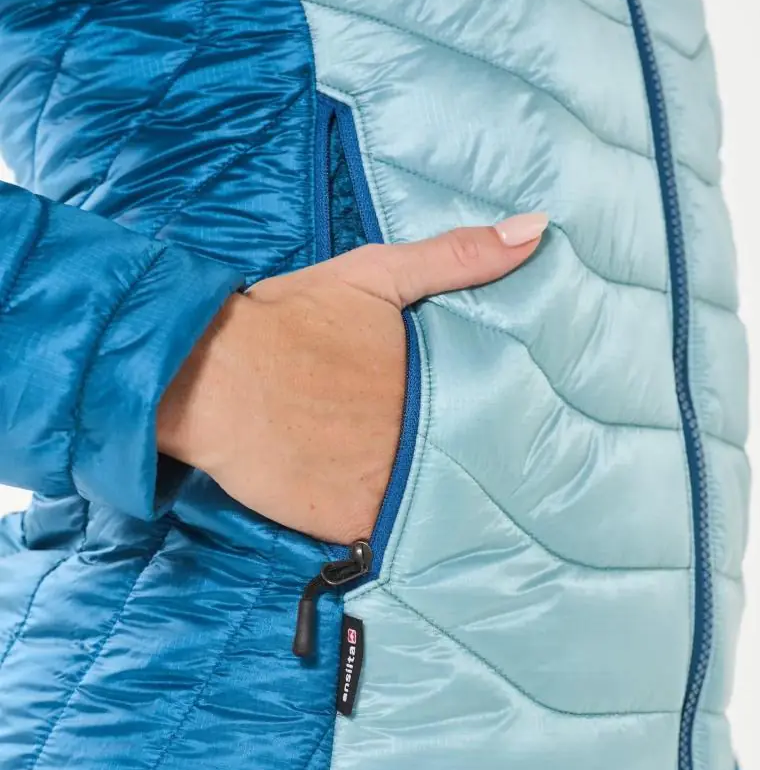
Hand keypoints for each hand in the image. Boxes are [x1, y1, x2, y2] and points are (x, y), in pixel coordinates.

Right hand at [158, 213, 547, 542]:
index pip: (494, 412)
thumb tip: (537, 230)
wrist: (211, 375)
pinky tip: (404, 528)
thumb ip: (457, 256)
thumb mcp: (376, 272)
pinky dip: (398, 535)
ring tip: (460, 508)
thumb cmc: (290, 319)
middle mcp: (421, 438)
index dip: (500, 419)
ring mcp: (386, 484)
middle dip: (473, 461)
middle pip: (466, 460)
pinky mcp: (347, 521)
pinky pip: (389, 540)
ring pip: (435, 503)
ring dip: (444, 503)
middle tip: (489, 469)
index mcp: (436, 382)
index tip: (517, 425)